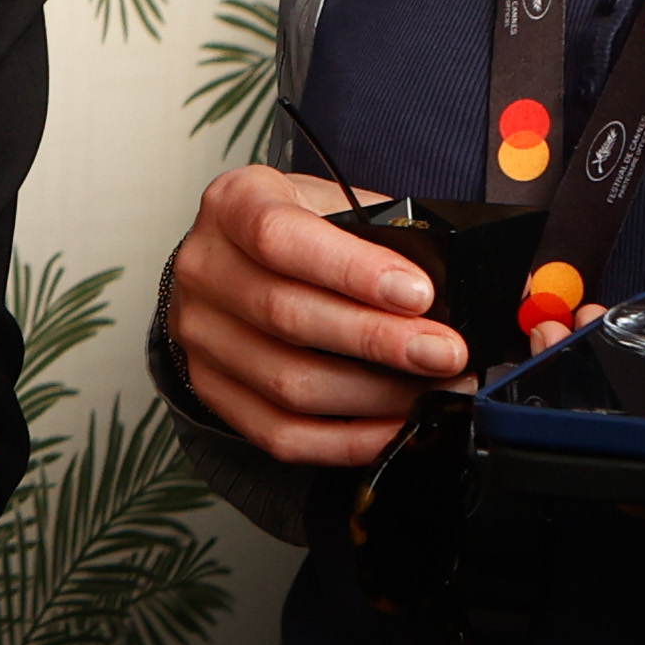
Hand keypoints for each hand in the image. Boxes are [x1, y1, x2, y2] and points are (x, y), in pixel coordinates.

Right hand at [161, 165, 469, 467]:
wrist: (235, 259)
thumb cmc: (295, 230)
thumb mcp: (327, 203)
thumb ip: (375, 233)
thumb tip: (443, 290)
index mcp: (232, 206)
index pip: (279, 238)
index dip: (351, 270)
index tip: (417, 292)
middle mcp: (205, 270)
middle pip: (287, 315)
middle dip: (379, 340)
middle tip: (444, 352)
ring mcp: (200, 337)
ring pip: (288, 383)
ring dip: (373, 395)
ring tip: (430, 390)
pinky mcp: (212, 390)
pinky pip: (280, 434)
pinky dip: (346, 440)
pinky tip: (392, 426)